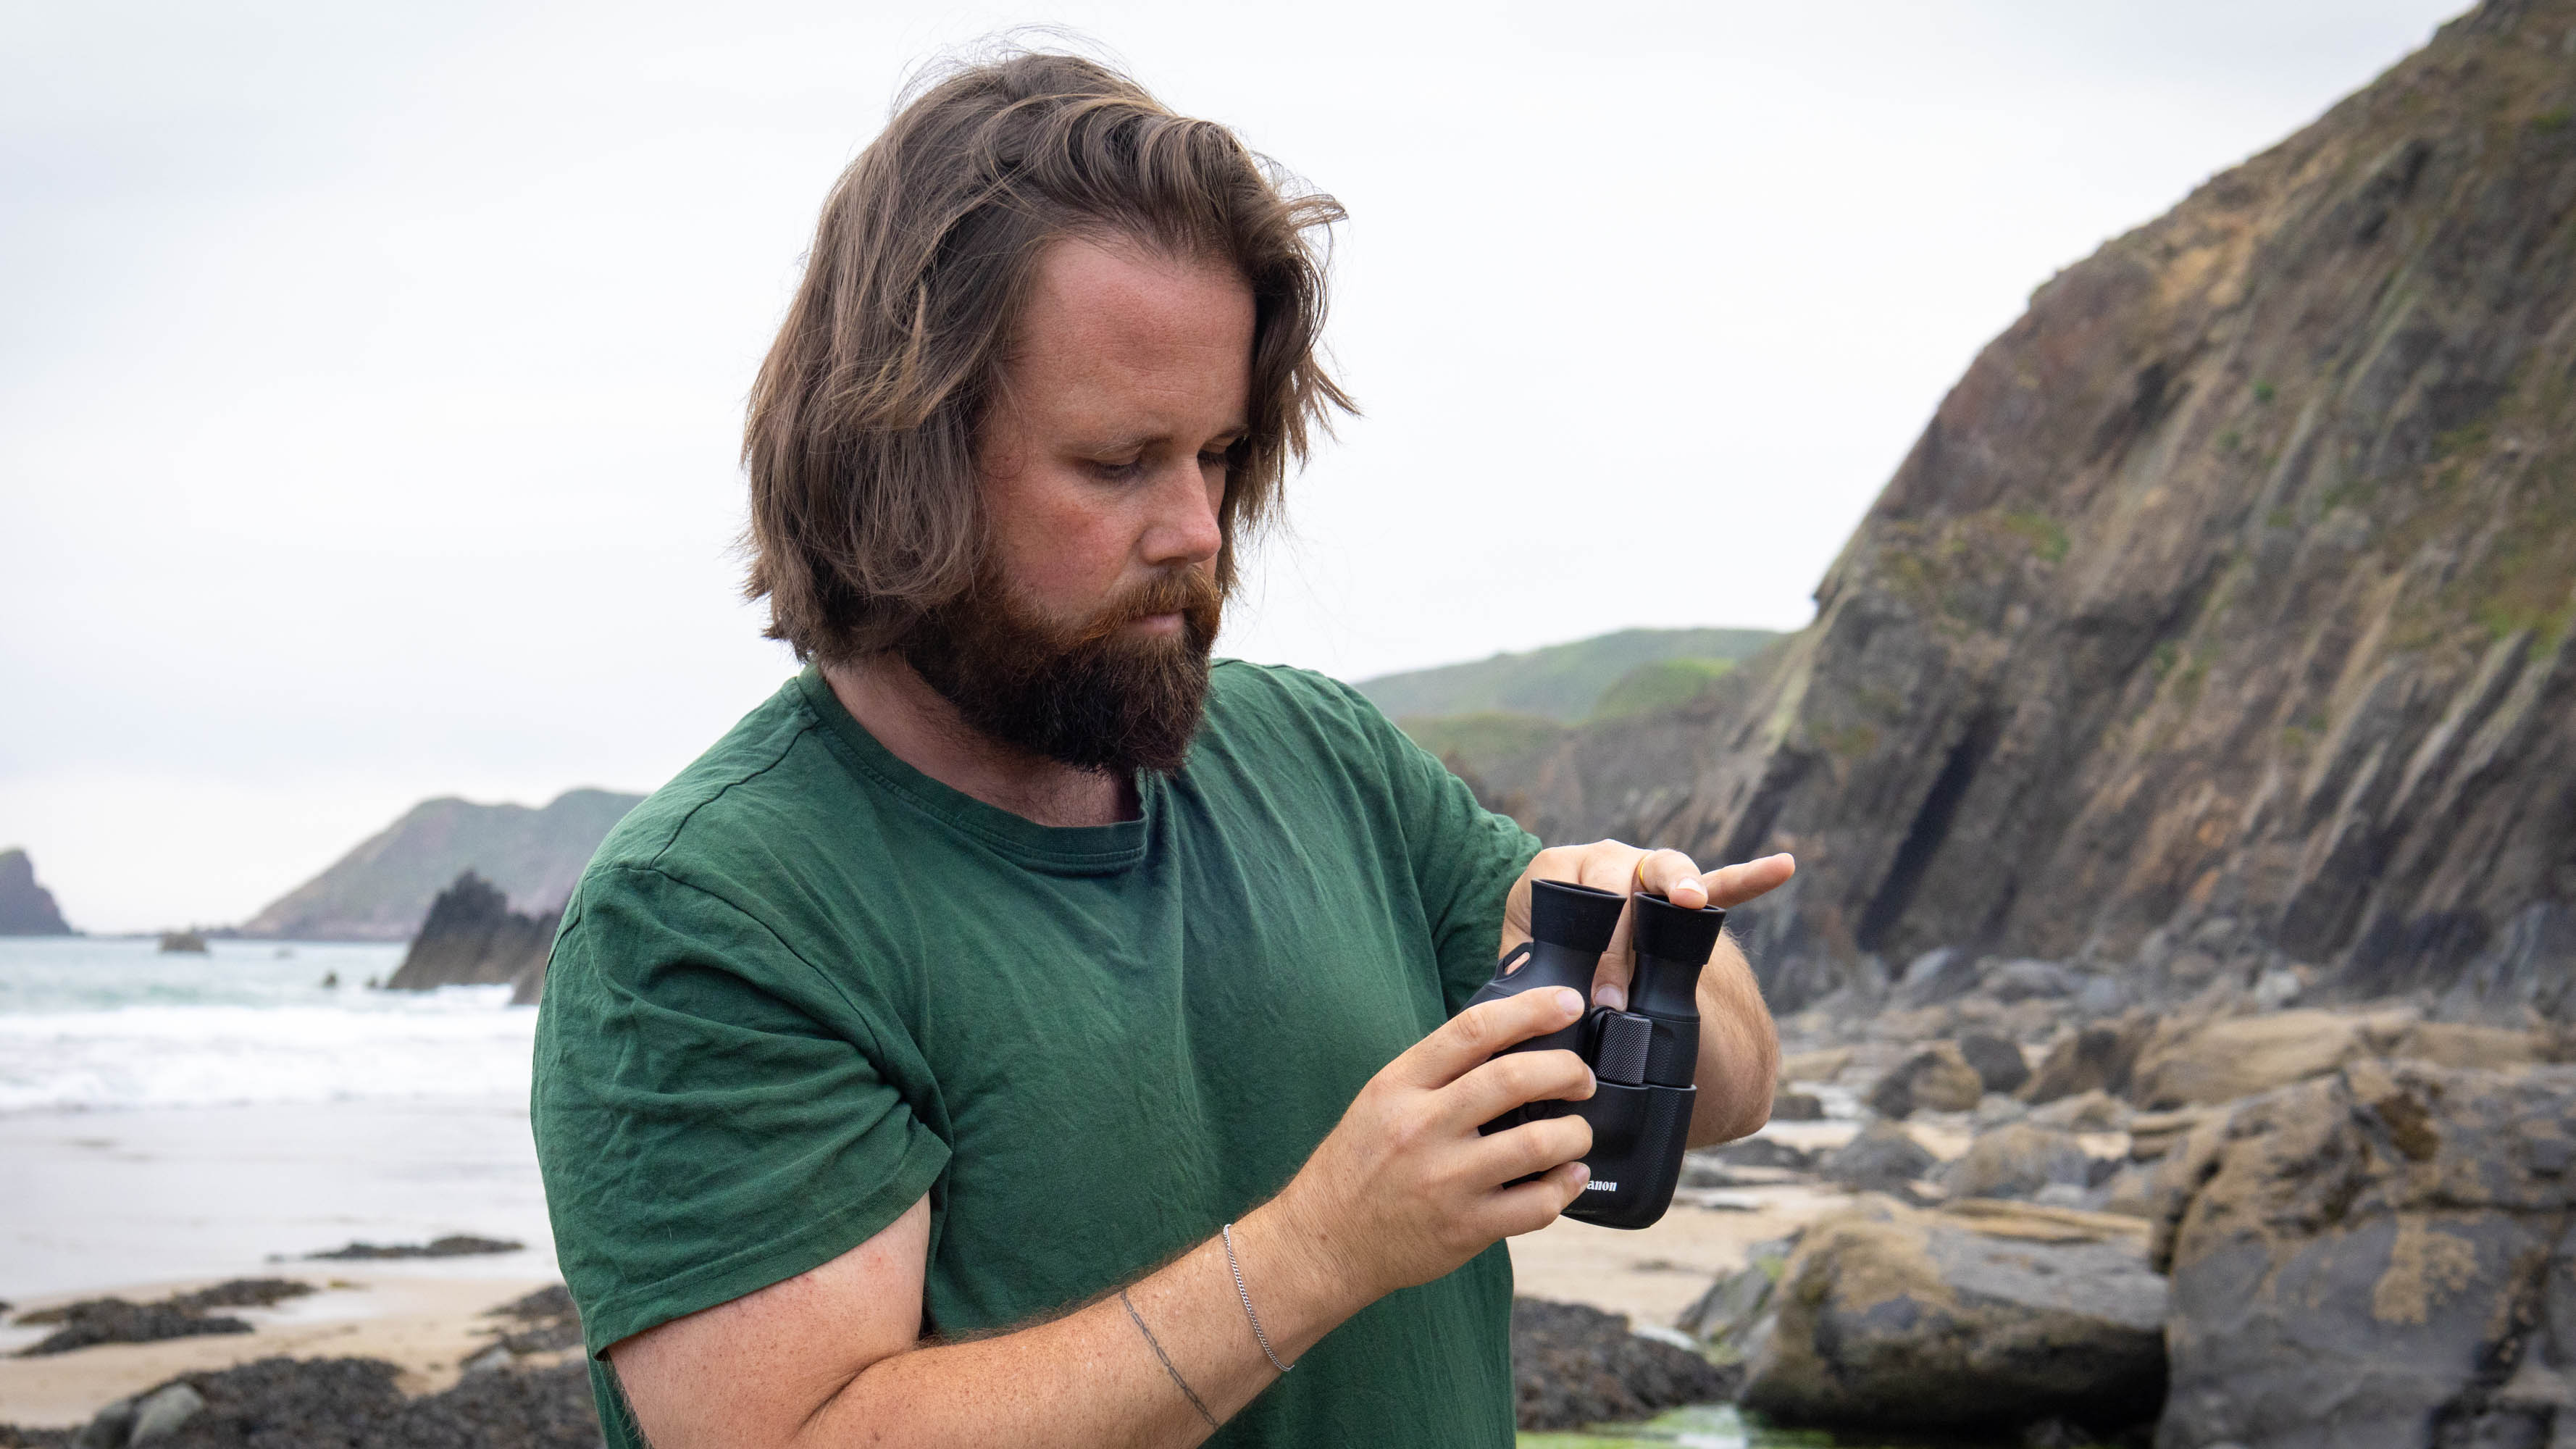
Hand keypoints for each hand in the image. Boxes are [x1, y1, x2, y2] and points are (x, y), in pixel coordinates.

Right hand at [1267, 985, 1598, 1303]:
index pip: (1473, 1030)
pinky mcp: (1466, 1228)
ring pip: (1538, 1143)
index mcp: (1400, 1086)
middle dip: (1567, 1071)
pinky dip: (1566, 1187)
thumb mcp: (1382, 1100)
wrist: (1326, 1241)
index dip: (1530, 1010)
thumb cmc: (1361, 1164)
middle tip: (1582, 1078)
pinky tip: (1568, 1177)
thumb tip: (1509, 1040)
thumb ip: (1437, 1072)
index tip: (1567, 1003)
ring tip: (1577, 1133)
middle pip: (1514, 1079)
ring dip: (1575, 1133)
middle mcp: (1422, 1128)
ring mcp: (1445, 1181)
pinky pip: (1538, 1205)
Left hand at [1499, 842, 1794, 1010]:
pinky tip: (1784, 866)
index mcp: (1558, 868)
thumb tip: (1538, 1004)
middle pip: (1620, 883)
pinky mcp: (1680, 886)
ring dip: (1683, 884)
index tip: (1602, 999)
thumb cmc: (1541, 948)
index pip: (1581, 899)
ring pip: (1669, 869)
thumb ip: (1533, 972)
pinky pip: (1720, 880)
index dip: (1594, 952)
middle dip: (1622, 945)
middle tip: (1621, 997)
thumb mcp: (1527, 956)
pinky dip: (1750, 877)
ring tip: (1692, 902)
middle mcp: (1603, 857)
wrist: (1558, 934)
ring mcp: (1645, 868)